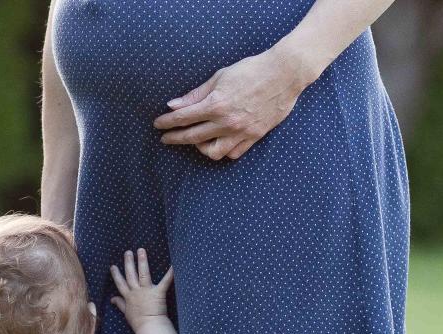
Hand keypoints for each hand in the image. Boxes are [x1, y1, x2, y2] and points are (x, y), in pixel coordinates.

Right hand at [109, 248, 173, 330]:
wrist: (149, 327)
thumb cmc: (138, 322)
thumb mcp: (126, 313)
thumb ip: (120, 304)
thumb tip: (112, 298)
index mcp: (128, 296)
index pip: (120, 283)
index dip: (116, 274)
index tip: (113, 266)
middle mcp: (136, 291)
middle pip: (130, 274)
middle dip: (128, 262)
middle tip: (127, 252)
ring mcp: (147, 291)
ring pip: (143, 274)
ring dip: (142, 261)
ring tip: (141, 251)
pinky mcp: (158, 293)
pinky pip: (165, 282)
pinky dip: (170, 274)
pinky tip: (173, 265)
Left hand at [153, 45, 316, 160]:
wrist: (284, 74)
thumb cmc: (251, 70)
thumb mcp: (219, 77)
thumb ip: (196, 94)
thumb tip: (173, 105)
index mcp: (216, 104)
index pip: (183, 118)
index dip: (167, 122)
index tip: (158, 124)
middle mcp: (227, 122)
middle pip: (192, 136)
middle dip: (175, 138)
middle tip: (165, 138)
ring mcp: (241, 131)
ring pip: (212, 152)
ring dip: (200, 148)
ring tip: (196, 141)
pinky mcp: (255, 136)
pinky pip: (234, 153)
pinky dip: (223, 150)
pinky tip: (218, 142)